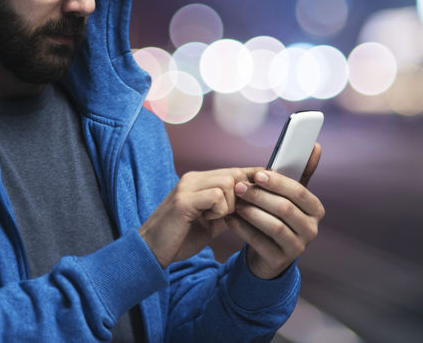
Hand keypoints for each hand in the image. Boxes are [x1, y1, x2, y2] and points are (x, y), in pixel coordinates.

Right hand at [139, 168, 257, 267]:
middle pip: (234, 174)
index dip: (252, 178)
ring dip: (229, 206)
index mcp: (198, 181)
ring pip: (227, 183)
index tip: (271, 184)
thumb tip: (251, 204)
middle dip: (243, 195)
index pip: (232, 171)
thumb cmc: (179, 238)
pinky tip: (207, 220)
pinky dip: (219, 211)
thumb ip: (227, 211)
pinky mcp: (184, 200)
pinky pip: (216, 196)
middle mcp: (192, 179)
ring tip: (214, 218)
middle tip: (239, 213)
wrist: (151, 252)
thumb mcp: (209, 223)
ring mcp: (187, 187)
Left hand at [226, 143, 323, 278]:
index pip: (299, 192)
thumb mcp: (289, 195)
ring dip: (252, 212)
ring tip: (235, 203)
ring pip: (274, 226)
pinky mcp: (279, 261)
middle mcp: (311, 230)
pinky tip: (230, 219)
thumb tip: (315, 146)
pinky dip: (243, 229)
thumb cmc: (279, 216)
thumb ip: (299, 172)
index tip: (257, 174)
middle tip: (239, 187)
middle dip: (260, 196)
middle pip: (285, 209)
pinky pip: (260, 242)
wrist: (269, 253)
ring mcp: (297, 248)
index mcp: (316, 210)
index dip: (277, 182)